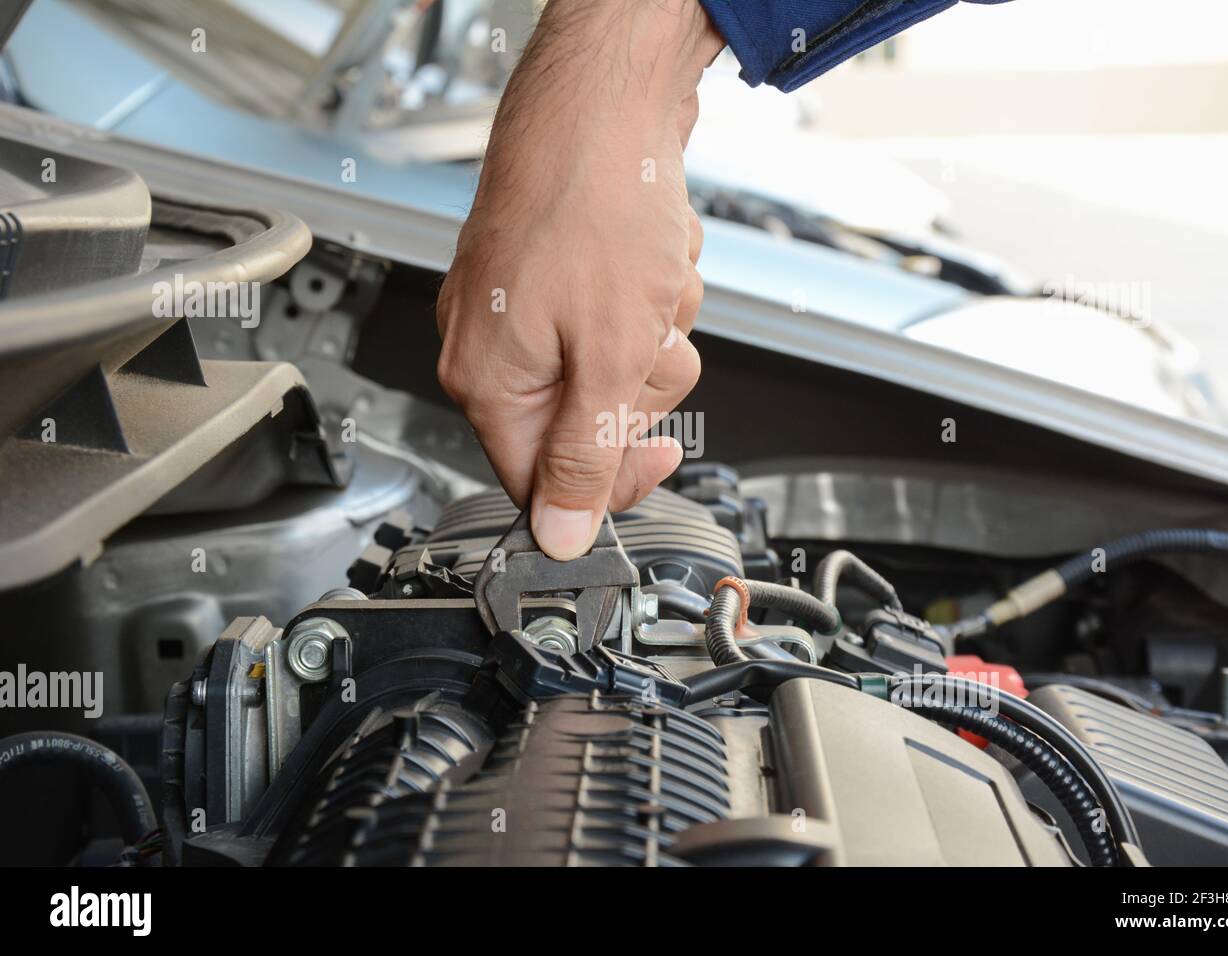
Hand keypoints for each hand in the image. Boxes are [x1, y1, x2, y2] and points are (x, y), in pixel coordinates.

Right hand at [436, 1, 722, 559]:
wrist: (607, 99)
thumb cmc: (596, 204)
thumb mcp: (609, 358)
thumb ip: (584, 456)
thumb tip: (561, 534)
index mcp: (486, 380)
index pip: (539, 482)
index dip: (609, 479)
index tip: (659, 453)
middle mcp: (490, 344)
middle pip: (585, 420)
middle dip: (640, 380)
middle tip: (647, 332)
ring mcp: (522, 304)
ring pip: (613, 367)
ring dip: (653, 330)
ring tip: (647, 278)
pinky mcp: (555, 271)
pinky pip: (617, 317)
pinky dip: (646, 293)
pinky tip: (645, 253)